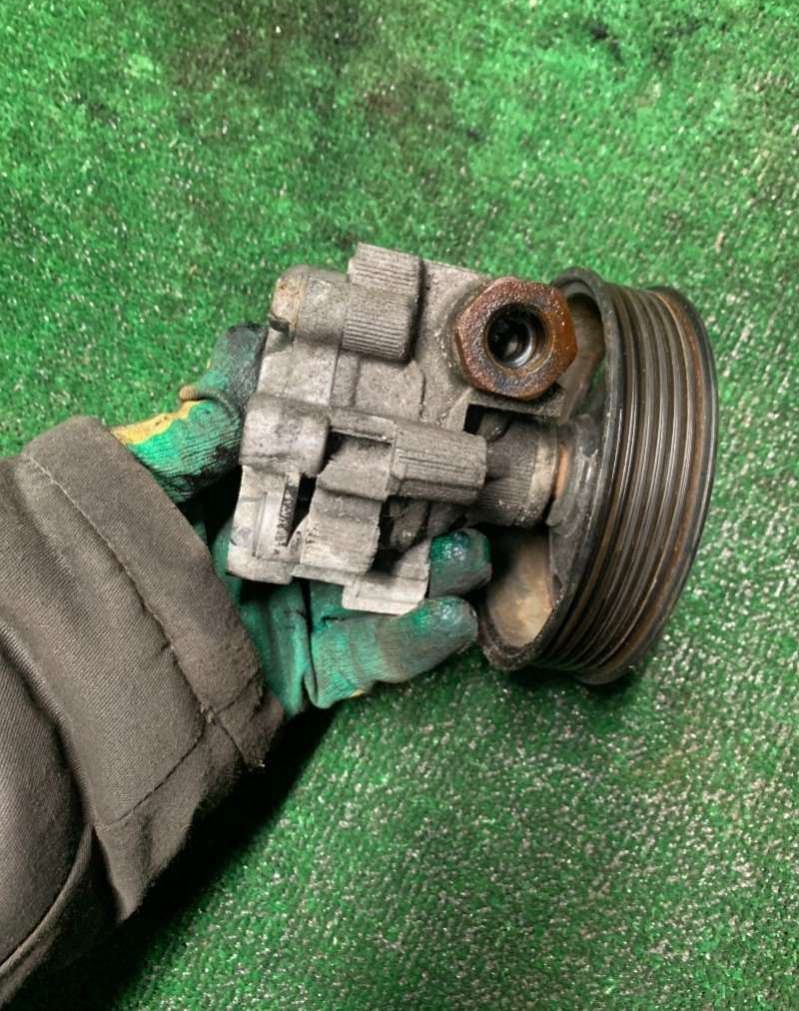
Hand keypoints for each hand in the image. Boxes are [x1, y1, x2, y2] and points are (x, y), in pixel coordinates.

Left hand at [114, 326, 490, 715]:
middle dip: (421, 516)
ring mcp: (295, 617)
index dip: (370, 451)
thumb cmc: (109, 556)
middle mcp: (281, 557)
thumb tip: (244, 365)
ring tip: (474, 556)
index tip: (420, 427)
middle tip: (469, 492)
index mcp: (249, 507)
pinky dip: (411, 643)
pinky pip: (367, 660)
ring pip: (379, 592)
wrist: (82, 668)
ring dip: (432, 576)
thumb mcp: (142, 479)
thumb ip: (193, 431)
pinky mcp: (304, 675)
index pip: (323, 472)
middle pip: (365, 531)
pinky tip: (450, 618)